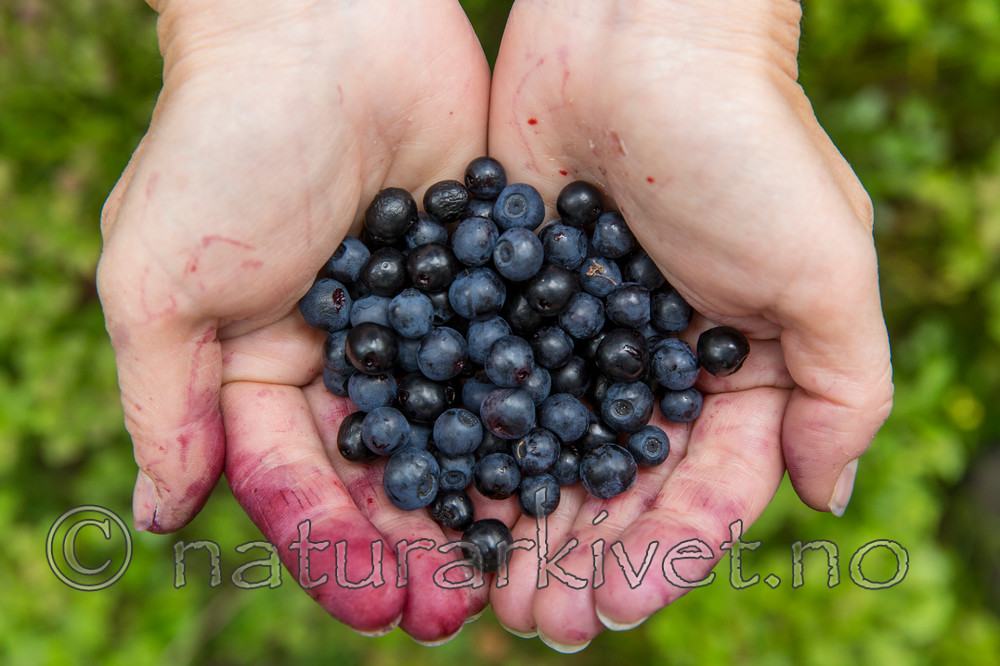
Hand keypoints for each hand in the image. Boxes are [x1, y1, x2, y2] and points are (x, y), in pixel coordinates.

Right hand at [97, 0, 490, 640]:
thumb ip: (164, 396)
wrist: (327, 21)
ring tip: (521, 567)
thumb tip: (160, 510)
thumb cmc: (227, 141)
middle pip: (384, 474)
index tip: (377, 605)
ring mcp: (425, 323)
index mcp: (263, 368)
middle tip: (460, 609)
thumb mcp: (163, 275)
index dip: (332, 547)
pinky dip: (535, 417)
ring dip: (482, 502)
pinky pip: (512, 362)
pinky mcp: (486, 280)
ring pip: (455, 431)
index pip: (296, 481)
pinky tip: (570, 470)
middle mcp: (349, 357)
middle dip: (416, 544)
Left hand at [484, 0, 892, 648]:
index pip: (705, 488)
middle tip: (537, 619)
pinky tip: (439, 498)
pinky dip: (468, 444)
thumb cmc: (741, 143)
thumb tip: (827, 496)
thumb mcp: (825, 265)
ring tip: (485, 587)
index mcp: (735, 371)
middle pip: (618, 485)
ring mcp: (576, 337)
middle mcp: (652, 364)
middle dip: (582, 557)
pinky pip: (489, 387)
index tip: (616, 607)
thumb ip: (842, 387)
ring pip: (547, 451)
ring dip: (520, 522)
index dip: (665, 555)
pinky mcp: (509, 300)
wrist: (634, 33)